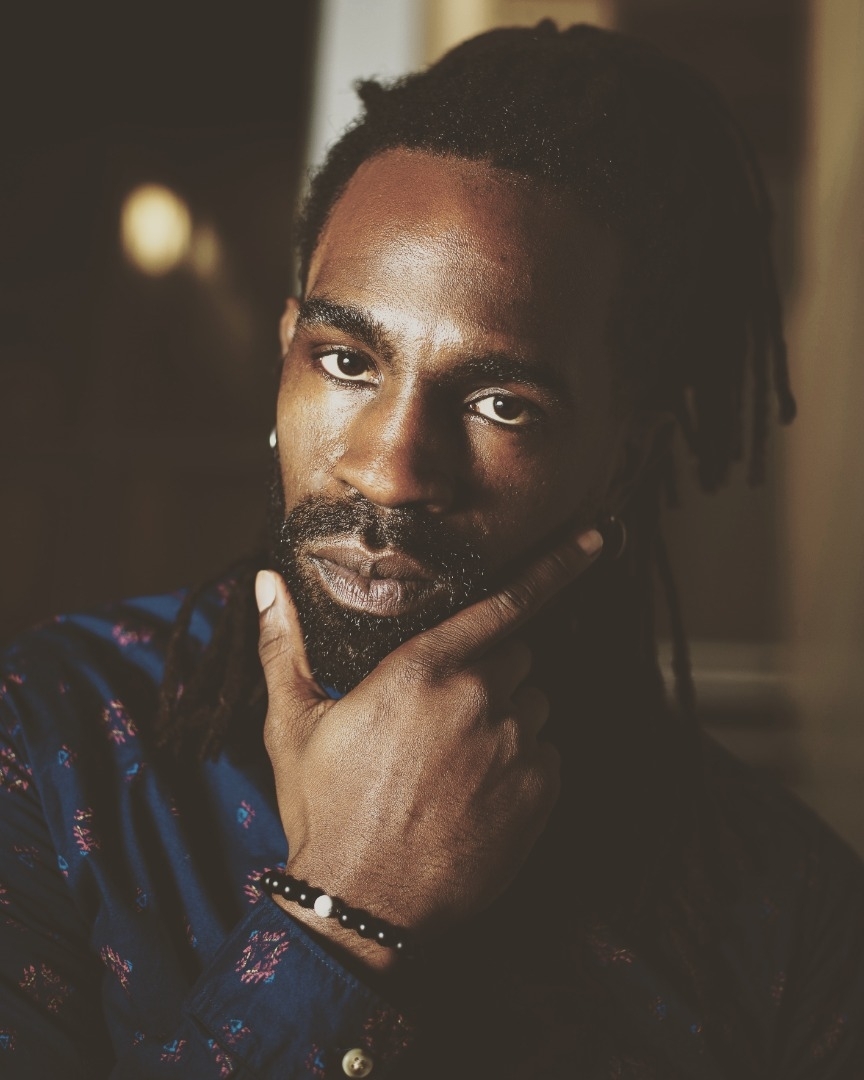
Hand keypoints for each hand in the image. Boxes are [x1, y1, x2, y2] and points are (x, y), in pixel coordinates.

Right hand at [256, 524, 602, 967]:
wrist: (363, 904)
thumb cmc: (326, 809)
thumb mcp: (293, 725)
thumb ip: (284, 646)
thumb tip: (266, 582)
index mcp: (423, 669)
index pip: (505, 602)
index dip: (557, 565)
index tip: (597, 537)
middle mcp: (480, 698)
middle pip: (516, 655)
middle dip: (490, 670)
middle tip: (443, 712)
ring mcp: (515, 747)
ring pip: (533, 704)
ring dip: (506, 717)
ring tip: (455, 760)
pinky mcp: (539, 793)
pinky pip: (547, 753)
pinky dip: (522, 763)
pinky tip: (477, 793)